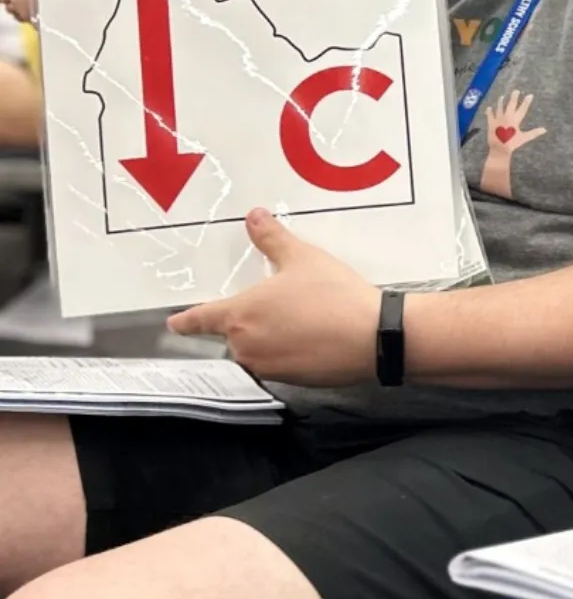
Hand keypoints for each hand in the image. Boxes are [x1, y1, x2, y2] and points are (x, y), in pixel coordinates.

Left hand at [166, 208, 381, 386]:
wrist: (372, 337)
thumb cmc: (332, 294)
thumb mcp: (302, 258)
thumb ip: (272, 239)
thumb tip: (253, 216)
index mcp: (239, 315)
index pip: (199, 319)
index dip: (185, 321)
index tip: (174, 324)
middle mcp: (245, 346)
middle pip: (233, 334)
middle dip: (247, 322)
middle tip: (275, 304)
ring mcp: (267, 367)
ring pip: (256, 350)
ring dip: (267, 338)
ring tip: (299, 320)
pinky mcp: (291, 382)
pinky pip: (279, 364)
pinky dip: (288, 352)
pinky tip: (313, 337)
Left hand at [478, 90, 544, 199]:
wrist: (499, 148)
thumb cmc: (513, 144)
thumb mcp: (524, 138)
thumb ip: (534, 133)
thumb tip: (545, 129)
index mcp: (515, 120)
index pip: (523, 108)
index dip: (527, 101)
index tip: (530, 95)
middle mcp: (507, 116)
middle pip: (511, 104)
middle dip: (514, 97)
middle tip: (516, 90)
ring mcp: (498, 119)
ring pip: (500, 107)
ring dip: (501, 102)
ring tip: (502, 97)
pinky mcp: (491, 123)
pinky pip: (490, 115)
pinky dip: (489, 111)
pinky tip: (489, 108)